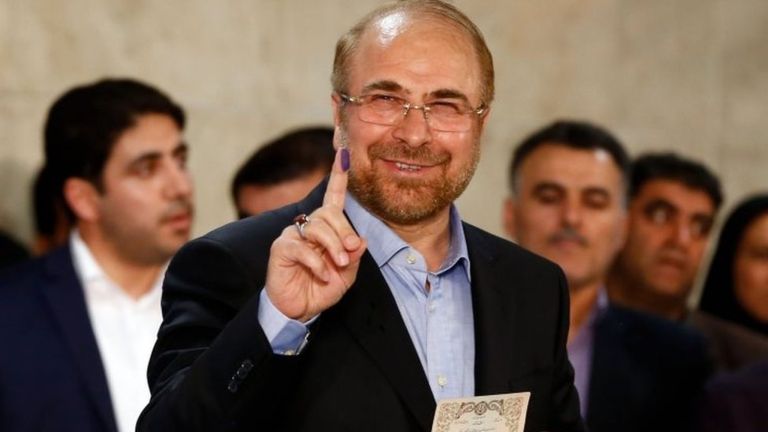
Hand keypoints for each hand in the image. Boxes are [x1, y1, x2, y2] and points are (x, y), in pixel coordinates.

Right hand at [265, 148, 366, 321]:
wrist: (299, 310)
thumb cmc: (321, 288)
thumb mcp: (346, 275)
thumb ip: (354, 256)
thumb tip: (361, 240)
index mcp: (326, 228)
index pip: (333, 197)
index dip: (338, 175)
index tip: (342, 152)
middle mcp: (309, 226)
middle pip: (329, 213)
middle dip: (344, 232)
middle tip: (350, 254)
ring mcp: (293, 235)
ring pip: (317, 226)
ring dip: (333, 247)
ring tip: (338, 266)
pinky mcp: (281, 248)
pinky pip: (301, 246)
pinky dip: (317, 262)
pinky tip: (322, 274)